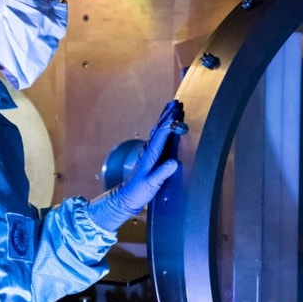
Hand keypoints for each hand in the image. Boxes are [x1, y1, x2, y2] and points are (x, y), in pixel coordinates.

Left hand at [88, 100, 182, 231]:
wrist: (126, 198)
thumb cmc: (138, 192)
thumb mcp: (151, 185)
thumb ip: (161, 173)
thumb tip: (174, 163)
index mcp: (149, 157)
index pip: (160, 137)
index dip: (168, 126)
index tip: (176, 116)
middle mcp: (148, 152)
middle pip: (159, 129)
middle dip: (167, 116)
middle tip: (176, 103)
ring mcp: (149, 153)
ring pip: (158, 131)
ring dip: (166, 119)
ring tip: (173, 108)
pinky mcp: (150, 156)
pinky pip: (159, 138)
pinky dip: (164, 128)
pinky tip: (168, 125)